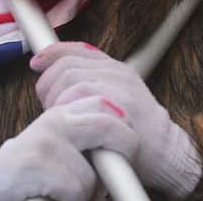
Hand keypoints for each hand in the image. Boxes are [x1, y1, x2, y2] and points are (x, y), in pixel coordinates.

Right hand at [0, 95, 139, 200]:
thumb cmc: (30, 172)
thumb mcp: (58, 146)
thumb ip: (84, 136)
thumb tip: (127, 143)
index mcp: (63, 112)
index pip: (106, 104)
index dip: (124, 128)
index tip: (128, 150)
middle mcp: (56, 119)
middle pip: (109, 126)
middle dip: (124, 150)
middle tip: (119, 174)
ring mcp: (47, 138)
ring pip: (95, 172)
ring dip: (89, 192)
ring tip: (71, 194)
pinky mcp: (38, 161)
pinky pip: (77, 189)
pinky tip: (53, 196)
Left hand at [31, 42, 201, 198]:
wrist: (165, 153)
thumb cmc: (134, 132)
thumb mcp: (115, 100)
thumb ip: (91, 85)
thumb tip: (51, 75)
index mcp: (115, 69)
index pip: (78, 49)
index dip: (53, 53)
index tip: (36, 63)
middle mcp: (118, 73)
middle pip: (68, 65)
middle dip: (49, 84)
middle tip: (47, 105)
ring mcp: (120, 87)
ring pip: (71, 78)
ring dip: (55, 98)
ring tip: (57, 116)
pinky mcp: (120, 104)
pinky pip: (81, 93)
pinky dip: (67, 106)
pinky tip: (69, 120)